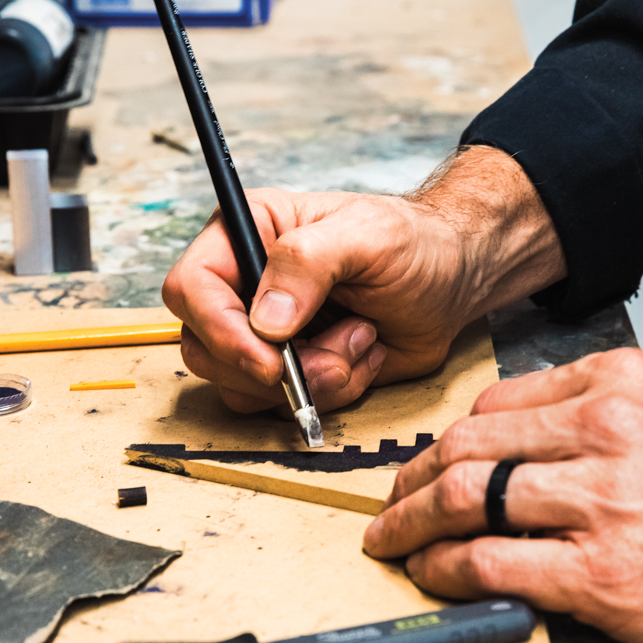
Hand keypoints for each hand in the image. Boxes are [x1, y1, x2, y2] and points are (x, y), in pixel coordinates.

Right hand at [162, 147, 564, 415]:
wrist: (452, 281)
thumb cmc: (413, 243)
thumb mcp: (368, 235)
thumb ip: (309, 263)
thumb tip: (265, 319)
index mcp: (245, 235)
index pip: (191, 289)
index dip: (220, 330)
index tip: (269, 357)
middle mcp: (243, 287)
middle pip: (204, 350)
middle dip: (271, 369)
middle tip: (332, 357)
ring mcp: (263, 335)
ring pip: (244, 389)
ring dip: (311, 380)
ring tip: (361, 338)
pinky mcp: (291, 371)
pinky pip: (284, 408)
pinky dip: (332, 393)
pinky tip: (363, 354)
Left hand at [362, 349, 642, 642]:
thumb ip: (581, 420)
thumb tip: (491, 448)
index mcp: (619, 384)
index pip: (493, 405)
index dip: (441, 443)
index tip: (422, 467)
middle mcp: (609, 431)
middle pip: (467, 447)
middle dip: (410, 483)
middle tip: (389, 509)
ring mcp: (605, 502)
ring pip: (467, 499)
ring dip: (412, 526)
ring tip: (394, 542)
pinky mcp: (602, 572)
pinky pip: (489, 563)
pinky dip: (445, 570)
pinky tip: (434, 575)